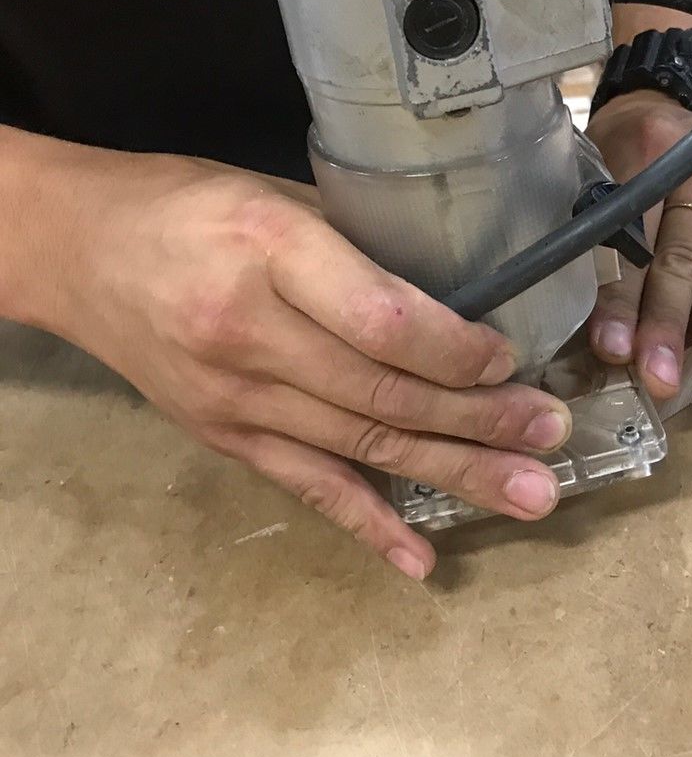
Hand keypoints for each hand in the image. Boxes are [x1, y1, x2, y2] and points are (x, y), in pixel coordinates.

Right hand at [55, 150, 569, 579]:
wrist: (73, 249)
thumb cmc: (188, 206)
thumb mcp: (279, 195)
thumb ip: (364, 248)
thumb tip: (467, 300)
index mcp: (273, 252)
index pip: (383, 322)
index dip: (457, 353)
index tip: (512, 363)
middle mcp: (251, 333)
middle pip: (384, 394)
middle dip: (480, 422)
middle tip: (553, 437)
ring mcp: (235, 398)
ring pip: (362, 447)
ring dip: (454, 474)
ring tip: (529, 495)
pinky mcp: (225, 439)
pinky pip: (308, 488)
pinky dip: (369, 527)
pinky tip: (421, 561)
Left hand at [582, 91, 691, 398]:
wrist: (667, 107)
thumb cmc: (619, 156)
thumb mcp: (594, 172)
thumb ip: (593, 233)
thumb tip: (585, 326)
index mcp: (644, 159)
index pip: (629, 236)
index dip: (619, 295)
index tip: (611, 347)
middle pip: (682, 255)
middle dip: (669, 321)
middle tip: (661, 377)